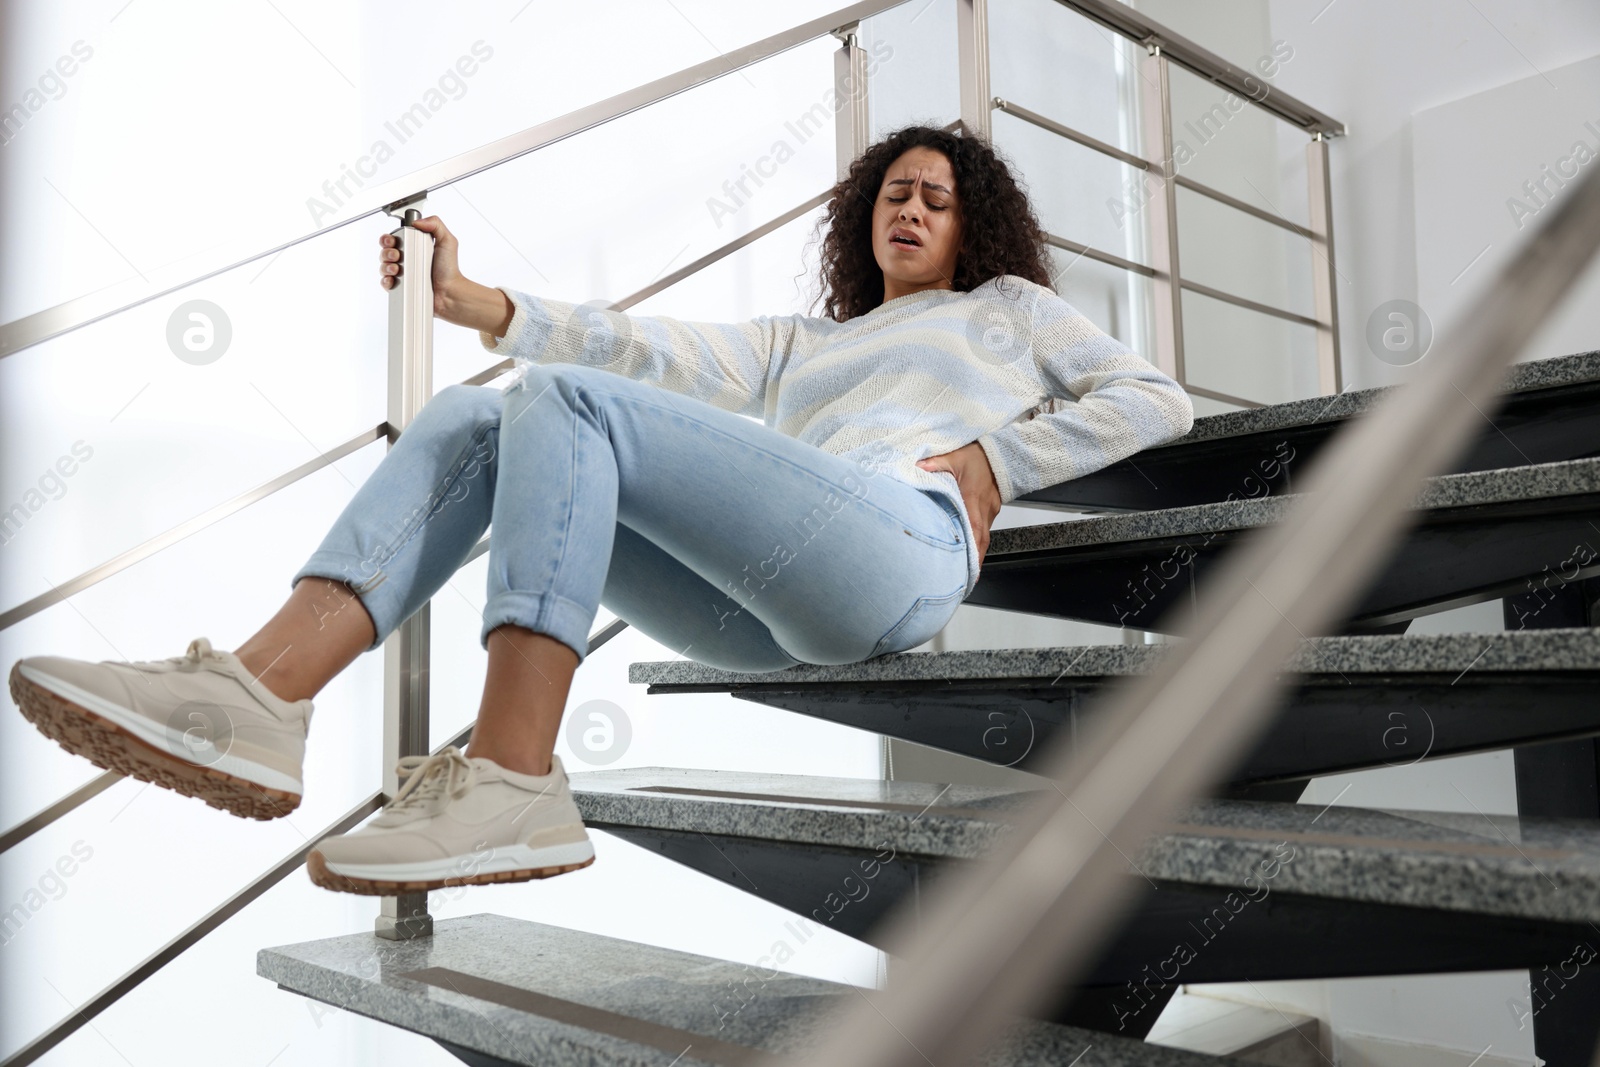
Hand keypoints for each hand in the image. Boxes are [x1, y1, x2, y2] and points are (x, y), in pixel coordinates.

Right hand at [377, 215, 512, 335]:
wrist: (450, 292)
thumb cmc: (449, 270)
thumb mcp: (447, 241)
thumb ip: (436, 225)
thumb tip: (418, 221)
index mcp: (414, 247)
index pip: (394, 239)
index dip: (389, 238)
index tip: (393, 241)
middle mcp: (407, 260)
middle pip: (385, 252)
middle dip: (386, 251)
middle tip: (397, 255)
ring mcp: (403, 274)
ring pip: (383, 266)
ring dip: (386, 265)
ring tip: (397, 268)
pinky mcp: (401, 288)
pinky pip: (385, 283)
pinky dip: (386, 280)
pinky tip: (393, 279)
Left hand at [917, 442, 1000, 563]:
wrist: (999, 452)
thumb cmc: (978, 455)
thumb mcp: (954, 456)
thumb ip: (935, 463)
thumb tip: (918, 468)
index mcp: (973, 497)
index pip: (973, 527)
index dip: (971, 549)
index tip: (967, 566)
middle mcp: (984, 508)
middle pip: (981, 540)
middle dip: (974, 561)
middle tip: (965, 580)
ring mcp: (990, 510)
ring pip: (983, 537)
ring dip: (976, 554)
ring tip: (965, 572)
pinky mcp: (991, 510)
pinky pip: (984, 530)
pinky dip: (977, 542)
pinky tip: (969, 551)